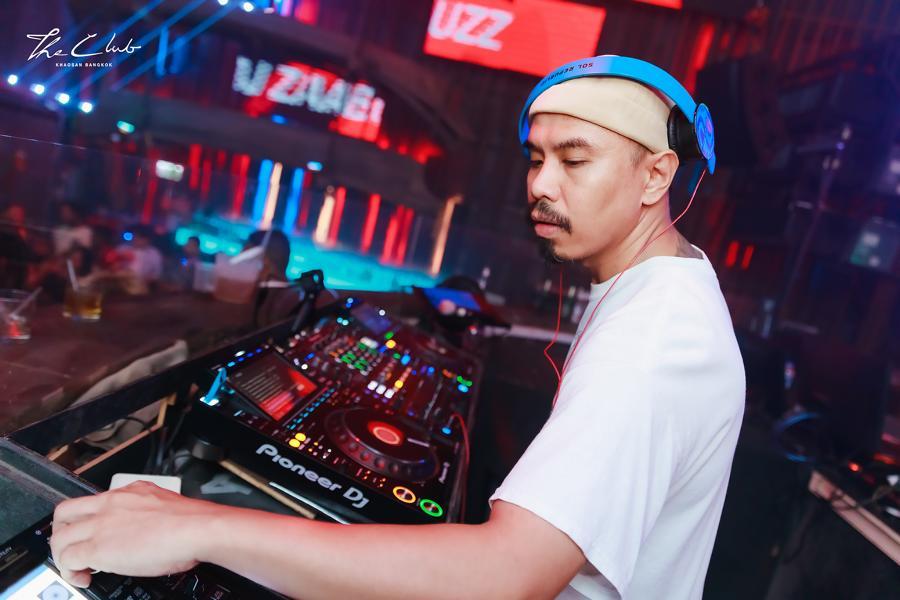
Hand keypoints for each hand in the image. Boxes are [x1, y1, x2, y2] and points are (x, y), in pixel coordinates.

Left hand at [50, 481, 226, 587]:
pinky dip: (70, 571)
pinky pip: (67, 558)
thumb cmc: (192, 524)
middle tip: (71, 549)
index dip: (83, 521)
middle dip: (62, 534)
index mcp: (130, 492)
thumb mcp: (164, 507)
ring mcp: (102, 523)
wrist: (198, 529)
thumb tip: (144, 532)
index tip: (89, 534)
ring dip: (62, 556)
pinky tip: (84, 577)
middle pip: (64, 512)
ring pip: (60, 538)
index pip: (92, 501)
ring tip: (77, 569)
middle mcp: (111, 503)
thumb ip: (145, 514)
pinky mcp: (98, 546)